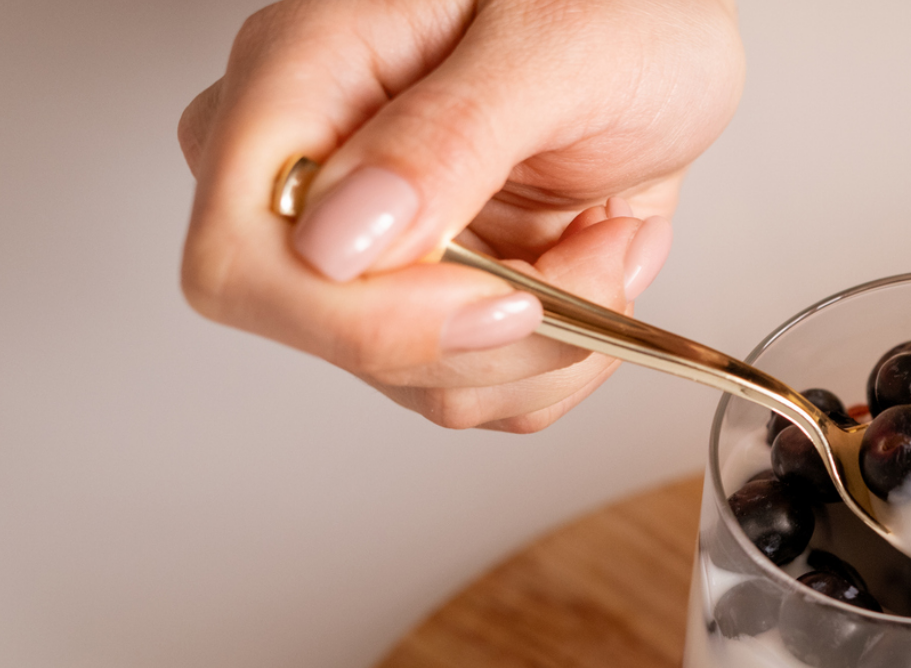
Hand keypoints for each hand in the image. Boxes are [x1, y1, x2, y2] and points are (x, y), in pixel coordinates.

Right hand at [178, 0, 742, 431]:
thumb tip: (336, 238)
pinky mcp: (439, 296)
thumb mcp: (558, 47)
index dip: (366, 319)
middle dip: (498, 330)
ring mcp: (374, 248)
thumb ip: (448, 135)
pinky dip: (573, 346)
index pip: (241, 263)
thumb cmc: (619, 2)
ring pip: (428, 381)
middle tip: (601, 248)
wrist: (669, 29)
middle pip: (339, 340)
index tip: (505, 298)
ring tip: (614, 228)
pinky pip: (487, 386)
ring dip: (558, 335)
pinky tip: (602, 253)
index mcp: (301, 78)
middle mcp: (319, 173)